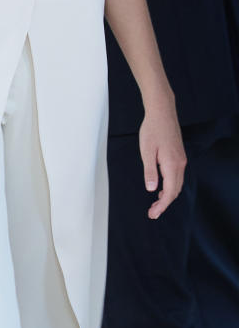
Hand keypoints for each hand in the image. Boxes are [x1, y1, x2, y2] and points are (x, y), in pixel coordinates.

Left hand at [139, 97, 186, 218]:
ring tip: (155, 204)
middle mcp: (180, 164)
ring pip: (177, 184)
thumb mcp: (146, 151)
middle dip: (164, 204)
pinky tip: (160, 188)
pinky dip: (170, 186)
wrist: (162, 112)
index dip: (162, 206)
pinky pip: (176, 176)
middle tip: (152, 213)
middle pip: (175, 190)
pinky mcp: (179, 156)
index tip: (152, 214)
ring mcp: (181, 160)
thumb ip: (149, 171)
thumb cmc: (152, 130)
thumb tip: (151, 189)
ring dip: (167, 195)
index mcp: (172, 164)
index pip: (169, 192)